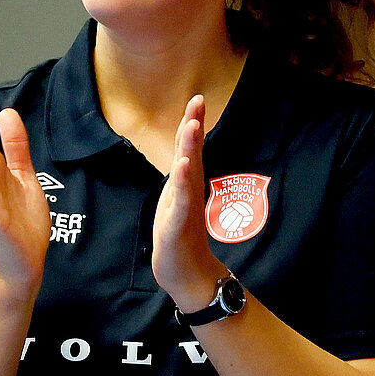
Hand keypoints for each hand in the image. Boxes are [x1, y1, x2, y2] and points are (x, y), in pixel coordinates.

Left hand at [152, 94, 225, 309]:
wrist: (186, 275)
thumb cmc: (179, 239)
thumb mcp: (176, 203)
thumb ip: (181, 181)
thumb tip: (184, 159)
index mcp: (185, 185)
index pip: (188, 150)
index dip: (192, 125)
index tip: (197, 101)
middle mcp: (189, 192)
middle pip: (191, 154)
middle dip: (194, 127)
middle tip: (198, 102)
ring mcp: (185, 207)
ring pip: (188, 173)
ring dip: (190, 149)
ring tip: (192, 126)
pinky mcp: (179, 225)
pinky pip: (182, 201)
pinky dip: (182, 183)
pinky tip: (182, 166)